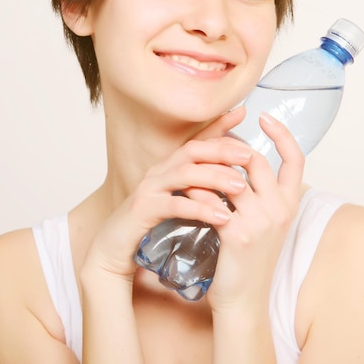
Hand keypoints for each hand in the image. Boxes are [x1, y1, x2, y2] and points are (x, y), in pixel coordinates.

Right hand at [83, 108, 254, 280]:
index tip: (242, 113)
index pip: (197, 141)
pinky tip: (222, 216)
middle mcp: (158, 172)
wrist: (114, 250)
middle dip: (222, 150)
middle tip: (249, 156)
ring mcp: (149, 189)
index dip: (219, 126)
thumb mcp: (179, 201)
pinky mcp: (142, 209)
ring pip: (185, 174)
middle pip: (192, 150)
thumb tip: (231, 177)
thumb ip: (200, 187)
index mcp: (168, 167)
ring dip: (215, 178)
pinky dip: (200, 209)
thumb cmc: (150, 226)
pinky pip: (174, 205)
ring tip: (241, 187)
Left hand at [205, 112, 304, 311]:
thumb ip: (262, 195)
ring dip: (208, 167)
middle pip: (256, 160)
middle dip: (230, 148)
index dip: (283, 134)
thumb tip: (245, 164)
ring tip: (192, 164)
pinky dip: (197, 191)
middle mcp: (280, 209)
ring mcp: (261, 221)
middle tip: (210, 145)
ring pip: (231, 176)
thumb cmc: (250, 259)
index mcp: (289, 204)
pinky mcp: (238, 234)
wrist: (244, 299)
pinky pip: (213, 200)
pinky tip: (186, 191)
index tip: (265, 117)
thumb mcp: (266, 223)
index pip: (296, 159)